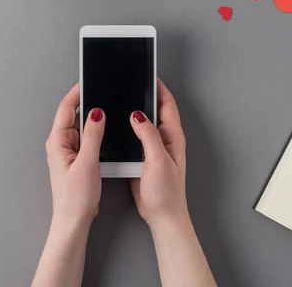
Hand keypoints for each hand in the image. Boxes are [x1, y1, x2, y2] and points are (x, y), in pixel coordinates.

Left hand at [45, 84, 104, 228]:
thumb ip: (93, 135)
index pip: (66, 108)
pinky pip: (85, 138)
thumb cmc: (76, 197)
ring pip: (80, 127)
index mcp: (58, 141)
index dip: (76, 92)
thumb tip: (97, 112)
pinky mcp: (76, 158)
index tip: (87, 81)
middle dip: (86, 102)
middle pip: (72, 114)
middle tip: (102, 93)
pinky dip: (94, 132)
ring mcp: (67, 151)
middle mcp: (60, 143)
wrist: (74, 219)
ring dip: (91, 119)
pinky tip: (104, 133)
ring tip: (107, 111)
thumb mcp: (88, 162)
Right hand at [130, 79, 188, 227]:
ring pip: (144, 123)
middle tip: (132, 83)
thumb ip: (148, 135)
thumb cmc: (167, 193)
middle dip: (145, 95)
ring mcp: (154, 148)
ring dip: (134, 112)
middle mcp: (165, 140)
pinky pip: (135, 138)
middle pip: (155, 110)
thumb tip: (138, 114)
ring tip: (122, 99)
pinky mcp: (143, 158)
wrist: (162, 216)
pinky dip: (128, 130)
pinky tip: (118, 126)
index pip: (167, 104)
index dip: (159, 88)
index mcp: (172, 136)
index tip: (148, 74)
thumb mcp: (158, 160)